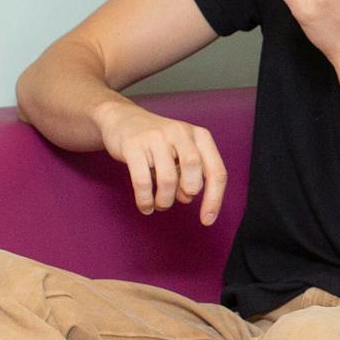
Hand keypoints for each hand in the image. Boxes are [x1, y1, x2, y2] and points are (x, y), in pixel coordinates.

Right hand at [90, 98, 228, 223]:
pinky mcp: (133, 146)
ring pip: (168, 179)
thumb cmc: (158, 142)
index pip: (216, 171)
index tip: (207, 220)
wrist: (122, 118)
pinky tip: (146, 206)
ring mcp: (156, 137)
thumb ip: (189, 174)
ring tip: (160, 204)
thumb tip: (188, 197)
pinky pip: (143, 181)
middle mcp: (180, 133)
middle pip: (194, 169)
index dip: (214, 199)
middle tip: (178, 199)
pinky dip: (145, 200)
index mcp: (199, 136)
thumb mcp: (181, 153)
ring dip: (165, 200)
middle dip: (188, 192)